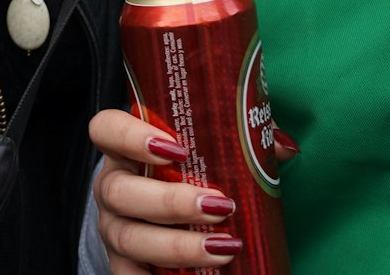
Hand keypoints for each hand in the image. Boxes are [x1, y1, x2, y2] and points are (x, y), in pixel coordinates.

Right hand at [89, 109, 241, 271]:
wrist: (162, 213)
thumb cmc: (187, 171)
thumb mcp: (202, 148)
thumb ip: (240, 139)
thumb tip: (283, 148)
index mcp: (124, 149)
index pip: (106, 129)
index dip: (131, 136)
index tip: (177, 148)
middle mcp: (111, 187)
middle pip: (120, 192)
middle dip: (171, 202)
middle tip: (220, 206)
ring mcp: (113, 227)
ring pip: (130, 238)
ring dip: (178, 246)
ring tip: (223, 248)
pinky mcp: (121, 264)